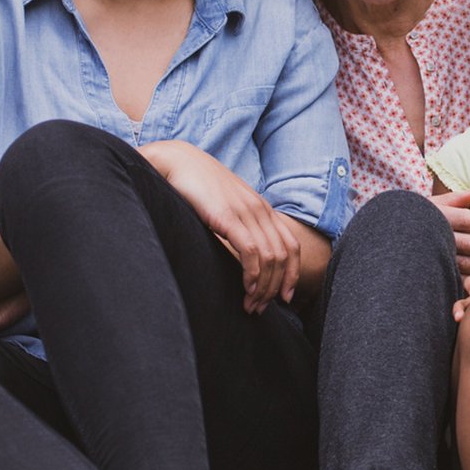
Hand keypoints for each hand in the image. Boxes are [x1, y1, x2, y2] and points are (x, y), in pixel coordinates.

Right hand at [142, 140, 299, 311]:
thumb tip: (242, 253)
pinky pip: (251, 250)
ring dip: (263, 287)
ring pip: (270, 258)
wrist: (177, 160)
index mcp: (262, 209)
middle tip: (260, 308)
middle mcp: (260, 210)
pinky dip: (253, 273)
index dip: (292, 275)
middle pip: (283, 257)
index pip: (291, 246)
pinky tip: (247, 288)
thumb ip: (238, 225)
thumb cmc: (197, 187)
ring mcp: (246, 213)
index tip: (284, 298)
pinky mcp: (228, 217)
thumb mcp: (226, 206)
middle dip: (275, 288)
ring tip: (251, 305)